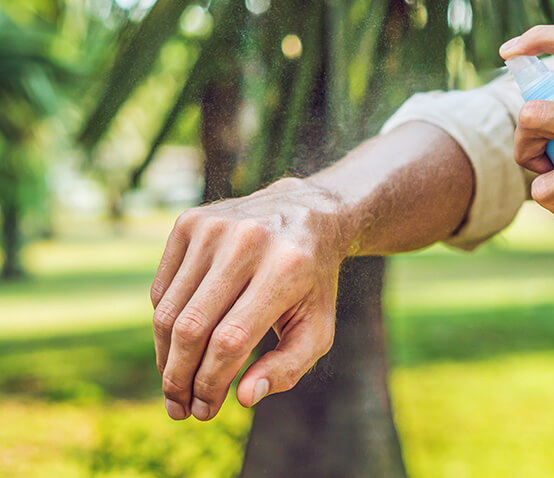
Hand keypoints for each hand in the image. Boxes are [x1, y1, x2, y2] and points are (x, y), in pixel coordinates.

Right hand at [150, 178, 344, 420]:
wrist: (304, 213)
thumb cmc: (312, 283)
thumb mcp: (318, 327)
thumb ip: (289, 366)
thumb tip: (245, 397)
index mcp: (286, 268)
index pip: (231, 340)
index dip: (211, 383)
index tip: (205, 411)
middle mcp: (247, 241)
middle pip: (192, 328)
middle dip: (179, 378)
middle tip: (180, 409)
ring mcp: (214, 227)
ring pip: (169, 311)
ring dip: (165, 358)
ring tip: (175, 386)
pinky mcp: (189, 222)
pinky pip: (162, 290)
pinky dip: (165, 325)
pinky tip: (180, 345)